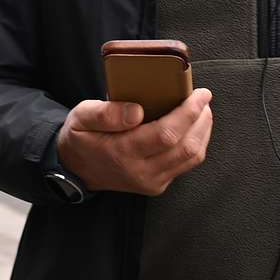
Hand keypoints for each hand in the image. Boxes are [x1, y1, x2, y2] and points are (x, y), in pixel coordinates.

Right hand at [56, 89, 212, 196]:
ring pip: (191, 157)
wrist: (76, 169)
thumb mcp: (81, 117)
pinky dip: (196, 144)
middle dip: (201, 120)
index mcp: (122, 152)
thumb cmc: (81, 137)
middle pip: (186, 147)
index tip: (200, 94)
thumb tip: (137, 110)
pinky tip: (193, 127)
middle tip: (203, 99)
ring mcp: (150, 181)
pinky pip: (186, 164)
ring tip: (202, 111)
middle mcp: (140, 171)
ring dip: (202, 132)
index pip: (166, 134)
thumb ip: (106, 113)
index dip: (188, 113)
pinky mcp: (157, 185)